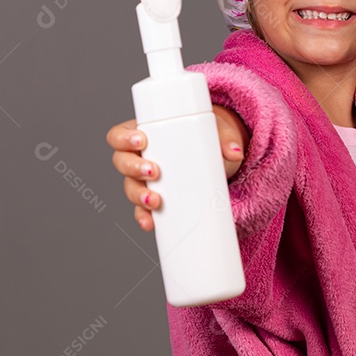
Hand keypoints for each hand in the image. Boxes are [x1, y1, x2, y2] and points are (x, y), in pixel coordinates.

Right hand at [106, 109, 246, 231]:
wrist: (218, 156)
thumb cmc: (209, 136)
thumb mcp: (217, 132)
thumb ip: (226, 139)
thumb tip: (235, 153)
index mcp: (146, 133)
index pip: (120, 134)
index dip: (124, 138)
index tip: (142, 141)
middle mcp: (140, 157)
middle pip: (121, 163)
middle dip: (133, 169)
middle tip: (154, 172)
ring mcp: (146, 180)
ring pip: (130, 188)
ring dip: (138, 196)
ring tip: (155, 201)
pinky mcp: (156, 199)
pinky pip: (143, 210)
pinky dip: (145, 218)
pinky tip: (151, 224)